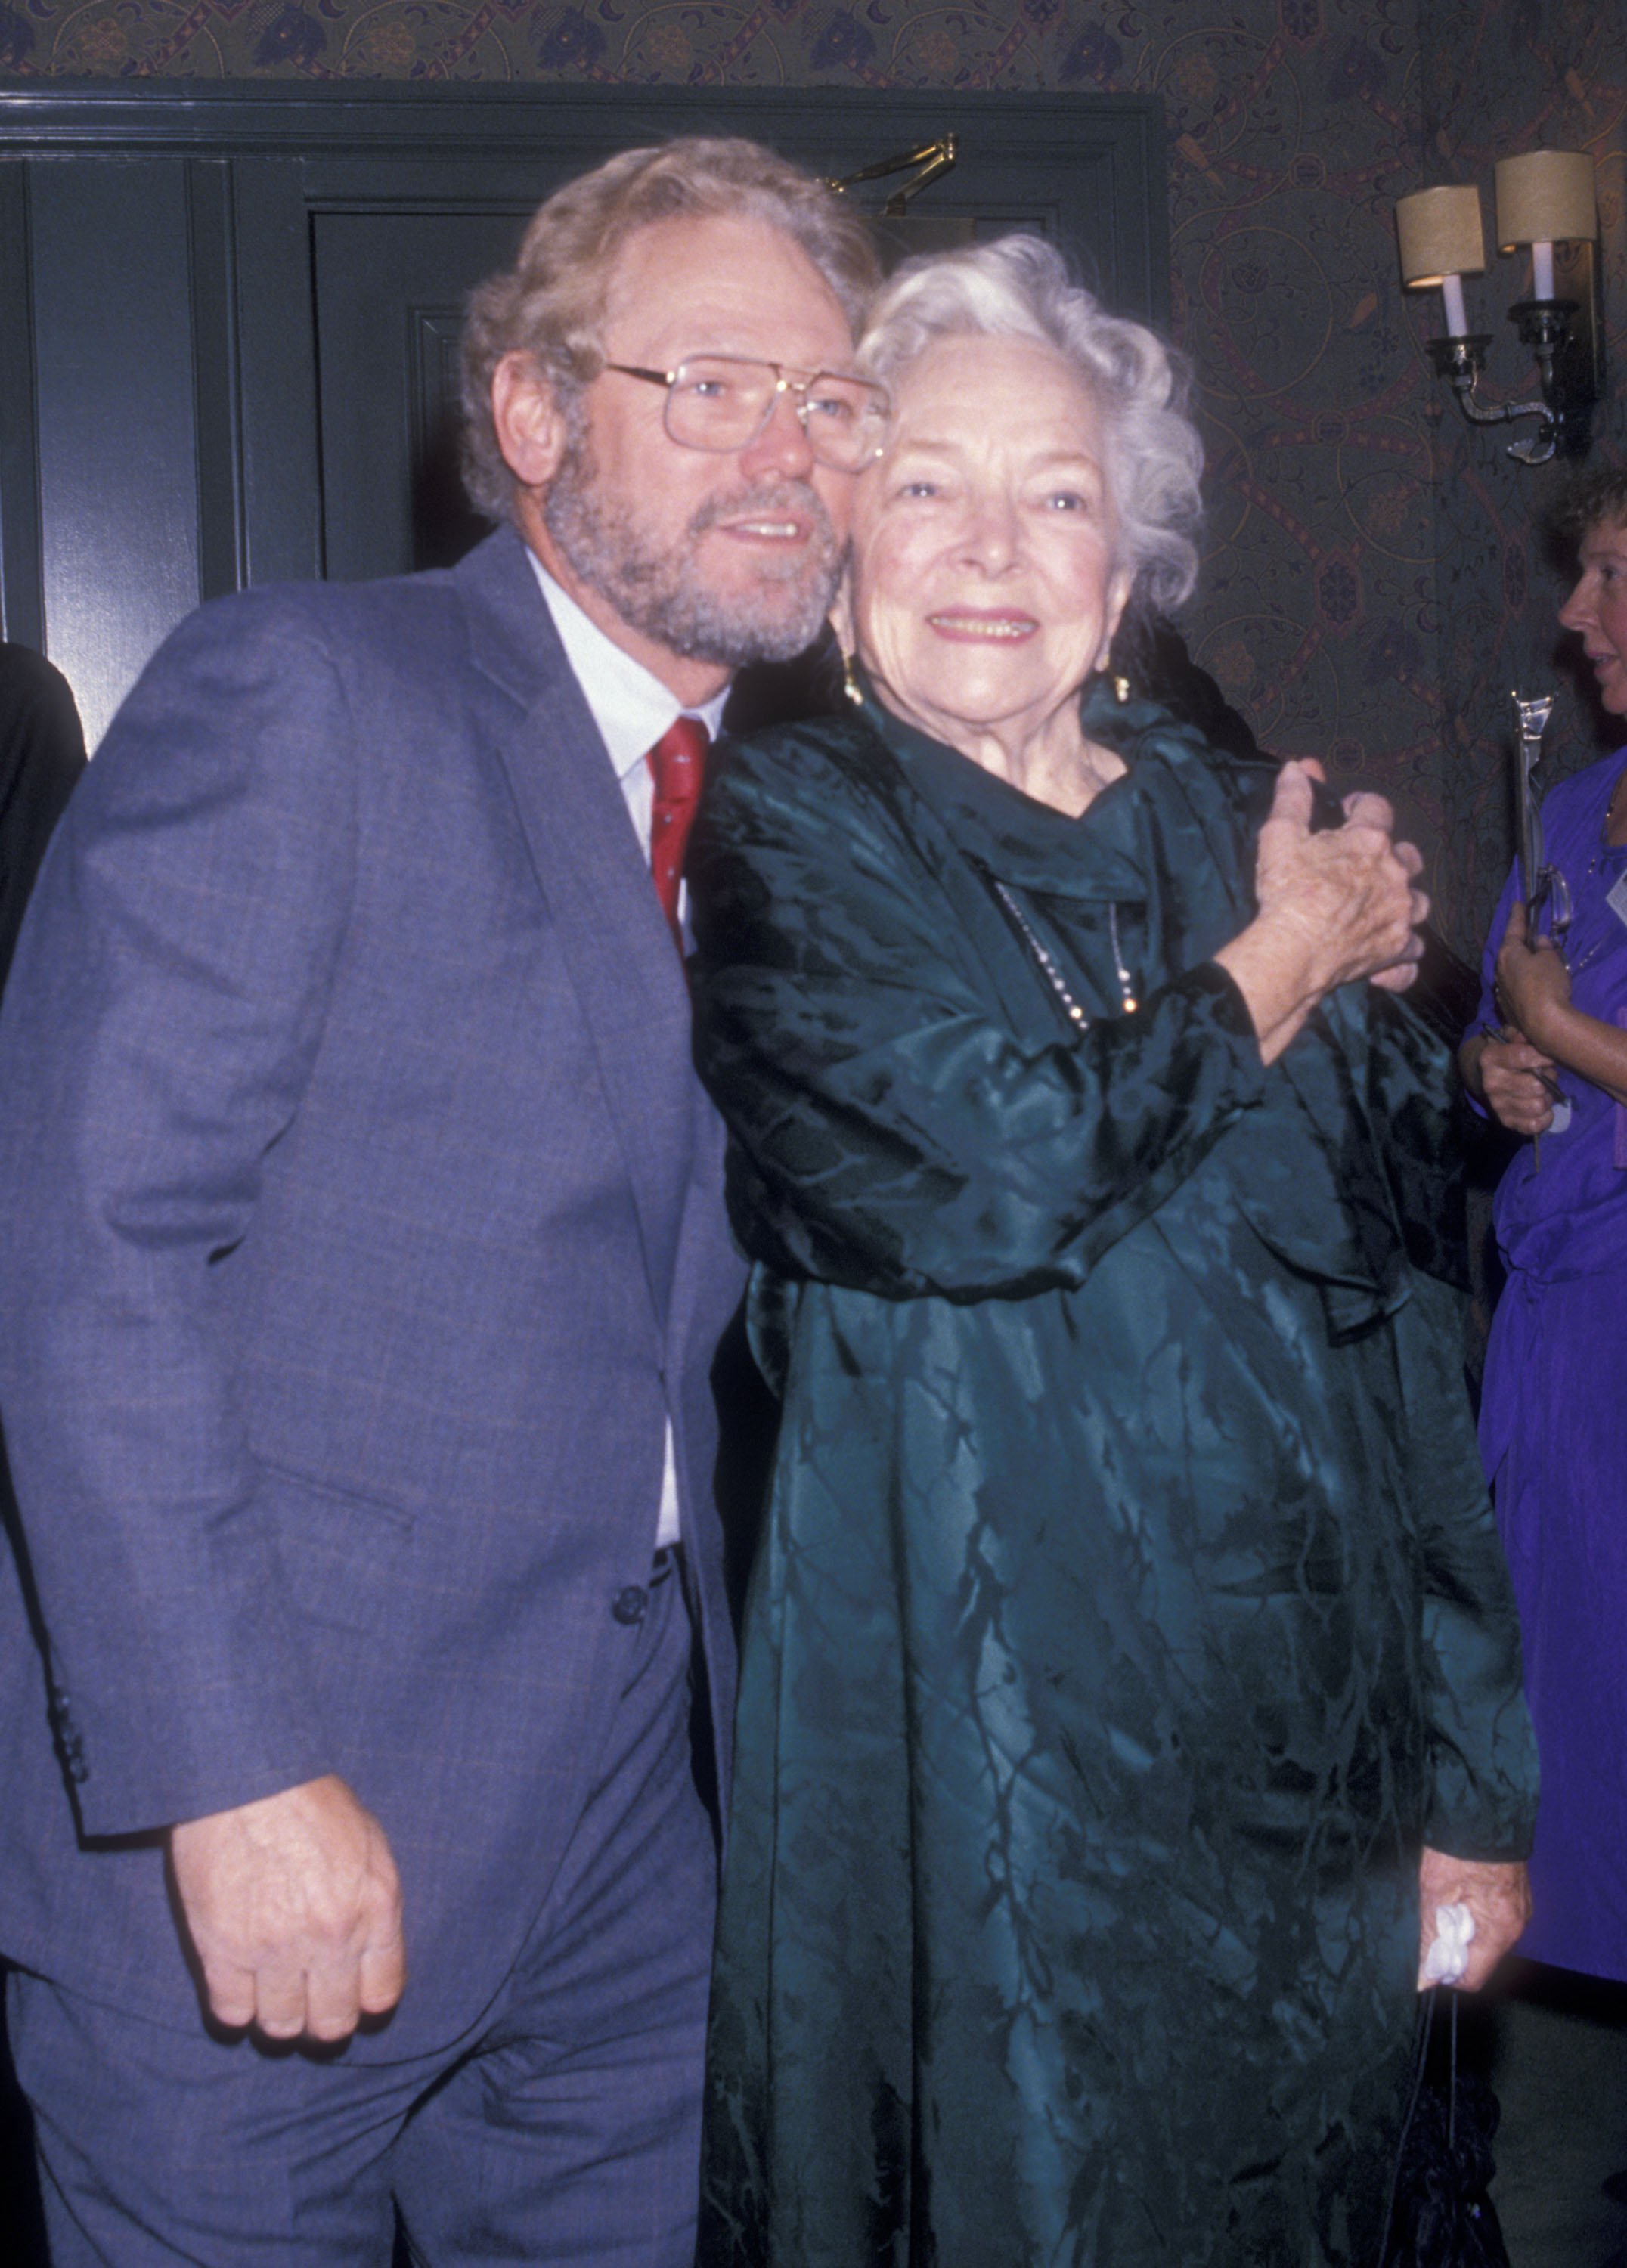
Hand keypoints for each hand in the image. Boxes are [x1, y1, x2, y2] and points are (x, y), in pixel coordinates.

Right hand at [170, 1773, 404, 2041]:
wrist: (246, 1774)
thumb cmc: (309, 1799)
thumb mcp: (368, 1843)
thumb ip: (372, 1903)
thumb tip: (370, 1952)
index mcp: (376, 1907)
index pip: (382, 1995)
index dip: (364, 2001)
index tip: (349, 1994)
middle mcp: (332, 1936)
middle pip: (332, 2023)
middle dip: (322, 2019)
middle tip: (308, 2001)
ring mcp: (276, 1948)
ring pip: (282, 2028)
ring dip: (278, 2016)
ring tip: (270, 1990)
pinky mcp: (222, 1950)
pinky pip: (231, 2014)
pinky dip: (235, 2006)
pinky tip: (238, 1982)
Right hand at [1215, 762, 1426, 1060]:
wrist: (1293, 952)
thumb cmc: (1287, 891)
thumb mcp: (1280, 837)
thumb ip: (1292, 799)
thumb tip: (1297, 766)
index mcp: (1370, 841)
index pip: (1377, 807)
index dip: (1362, 805)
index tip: (1346, 811)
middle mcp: (1395, 875)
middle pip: (1409, 856)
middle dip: (1394, 854)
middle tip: (1369, 863)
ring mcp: (1401, 914)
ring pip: (1420, 903)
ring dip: (1406, 901)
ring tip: (1384, 907)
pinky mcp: (1398, 950)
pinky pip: (1414, 952)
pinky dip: (1404, 955)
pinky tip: (1391, 959)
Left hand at [1417, 1846, 1529, 1990]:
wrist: (1480, 1806)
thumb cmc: (1458, 1844)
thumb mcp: (1434, 1891)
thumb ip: (1429, 1936)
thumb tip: (1421, 1977)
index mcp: (1501, 1929)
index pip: (1473, 1977)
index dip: (1444, 1971)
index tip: (1422, 1958)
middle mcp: (1516, 1923)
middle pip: (1479, 1958)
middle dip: (1450, 1947)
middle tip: (1428, 1921)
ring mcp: (1518, 1908)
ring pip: (1482, 1936)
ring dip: (1459, 1928)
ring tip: (1441, 1900)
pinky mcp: (1514, 1893)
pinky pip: (1490, 1917)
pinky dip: (1471, 1912)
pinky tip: (1456, 1890)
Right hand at [1475, 1029, 1558, 1134]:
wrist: (1484, 1074)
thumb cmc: (1506, 1052)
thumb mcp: (1510, 1036)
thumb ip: (1522, 1034)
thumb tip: (1530, 1039)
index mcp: (1491, 1058)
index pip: (1524, 1057)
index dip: (1544, 1058)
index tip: (1550, 1059)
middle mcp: (1491, 1083)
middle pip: (1536, 1086)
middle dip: (1547, 1081)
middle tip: (1546, 1076)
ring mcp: (1497, 1105)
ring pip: (1538, 1106)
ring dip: (1548, 1099)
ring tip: (1545, 1091)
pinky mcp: (1506, 1121)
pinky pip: (1534, 1125)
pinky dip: (1545, 1118)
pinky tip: (1543, 1109)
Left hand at [1494, 901, 1571, 1050]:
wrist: (1544, 1022)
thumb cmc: (1547, 983)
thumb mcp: (1551, 959)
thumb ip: (1544, 948)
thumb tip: (1540, 942)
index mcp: (1508, 954)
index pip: (1513, 928)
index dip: (1517, 915)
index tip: (1517, 904)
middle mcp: (1499, 970)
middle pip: (1509, 951)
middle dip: (1517, 942)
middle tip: (1526, 933)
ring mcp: (1501, 990)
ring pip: (1510, 970)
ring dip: (1519, 963)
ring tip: (1530, 958)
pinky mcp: (1507, 1007)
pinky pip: (1514, 986)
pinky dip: (1521, 980)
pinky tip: (1529, 982)